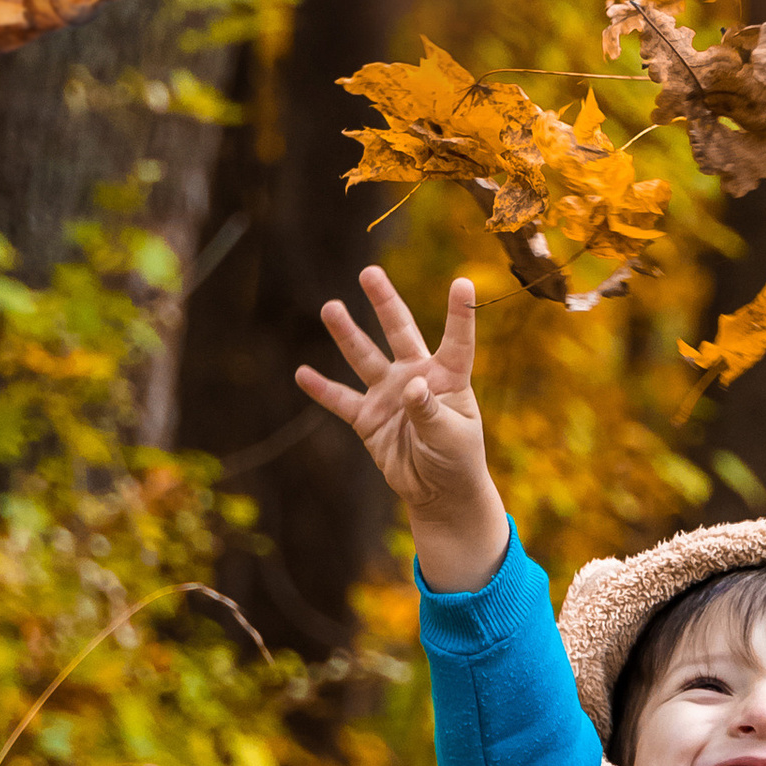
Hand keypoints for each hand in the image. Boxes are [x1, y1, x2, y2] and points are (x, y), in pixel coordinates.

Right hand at [298, 268, 509, 591]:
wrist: (438, 492)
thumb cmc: (457, 460)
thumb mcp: (452, 437)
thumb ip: (430, 411)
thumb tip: (411, 386)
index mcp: (449, 377)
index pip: (456, 341)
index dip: (460, 314)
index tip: (463, 283)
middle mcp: (417, 376)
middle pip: (399, 332)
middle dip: (384, 302)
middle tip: (369, 273)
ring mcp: (389, 395)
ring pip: (365, 358)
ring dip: (347, 335)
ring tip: (331, 307)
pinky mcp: (368, 418)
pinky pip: (342, 400)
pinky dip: (322, 389)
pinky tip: (302, 373)